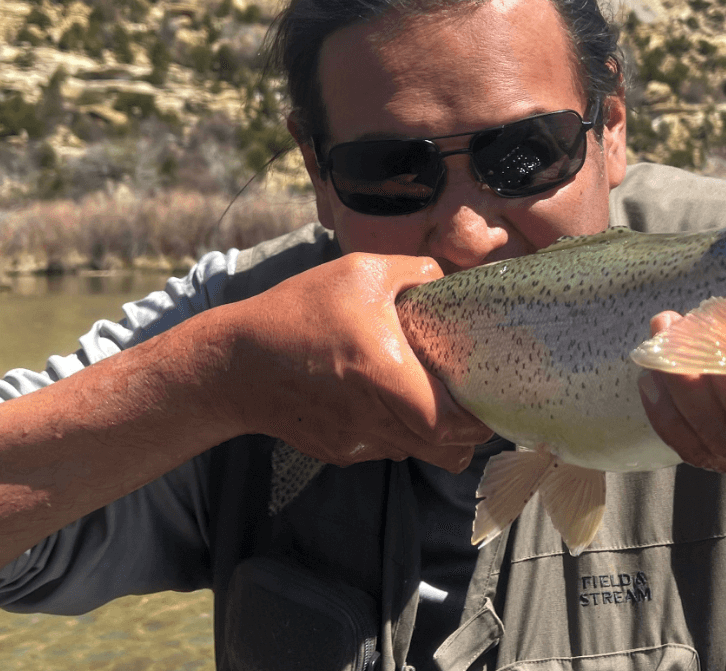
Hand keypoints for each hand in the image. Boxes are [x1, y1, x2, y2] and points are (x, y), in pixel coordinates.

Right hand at [214, 253, 492, 470]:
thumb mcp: (359, 272)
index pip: (454, 425)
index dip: (481, 420)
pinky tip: (384, 399)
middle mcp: (375, 419)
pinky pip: (386, 449)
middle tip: (474, 400)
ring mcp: (357, 442)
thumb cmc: (297, 312)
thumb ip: (414, 272)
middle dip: (468, 433)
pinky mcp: (340, 451)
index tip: (493, 397)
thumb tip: (452, 278)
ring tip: (432, 396)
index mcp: (385, 376)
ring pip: (419, 454)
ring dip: (434, 434)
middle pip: (447, 452)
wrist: (233, 365)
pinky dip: (398, 432)